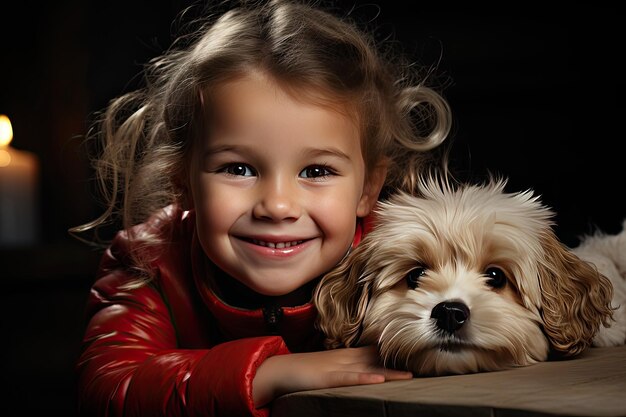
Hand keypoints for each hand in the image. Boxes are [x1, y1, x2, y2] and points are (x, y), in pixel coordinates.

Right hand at [252, 345, 411, 406]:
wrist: (277, 370)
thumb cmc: (302, 371)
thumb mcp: (328, 368)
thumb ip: (346, 368)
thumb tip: (364, 371)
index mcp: (346, 356)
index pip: (375, 353)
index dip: (395, 355)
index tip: (416, 357)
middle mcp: (345, 358)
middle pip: (377, 359)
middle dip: (399, 362)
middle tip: (422, 366)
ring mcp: (336, 367)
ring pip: (368, 367)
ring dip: (389, 371)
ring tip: (410, 376)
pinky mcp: (327, 377)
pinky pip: (348, 378)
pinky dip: (363, 378)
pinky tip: (378, 379)